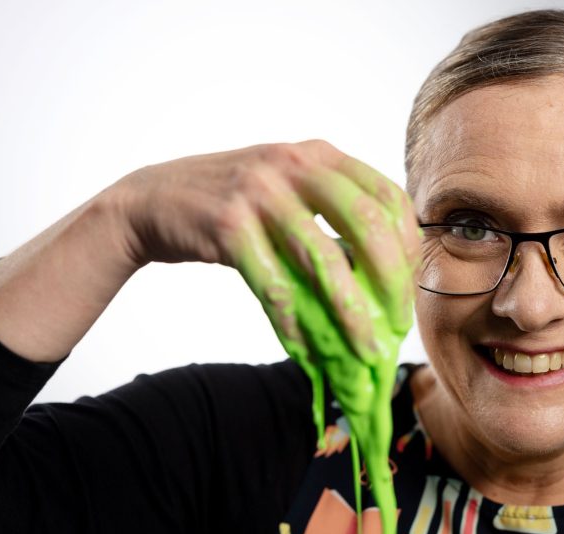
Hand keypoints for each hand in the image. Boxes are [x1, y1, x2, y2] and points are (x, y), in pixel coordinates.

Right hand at [108, 140, 419, 362]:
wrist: (153, 199)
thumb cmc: (234, 202)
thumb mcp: (288, 187)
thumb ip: (333, 215)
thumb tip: (387, 277)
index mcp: (319, 154)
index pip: (388, 195)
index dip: (409, 246)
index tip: (411, 288)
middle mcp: (293, 164)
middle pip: (368, 224)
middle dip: (392, 282)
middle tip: (397, 325)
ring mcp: (259, 192)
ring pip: (324, 260)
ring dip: (351, 313)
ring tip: (366, 349)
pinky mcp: (228, 225)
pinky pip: (274, 285)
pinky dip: (295, 323)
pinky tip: (309, 349)